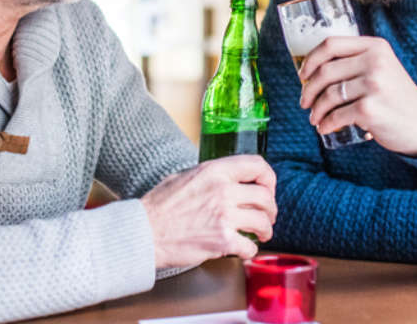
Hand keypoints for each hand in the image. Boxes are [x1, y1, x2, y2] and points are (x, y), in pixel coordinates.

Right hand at [140, 155, 276, 268]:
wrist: (145, 232)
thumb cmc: (160, 205)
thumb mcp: (185, 175)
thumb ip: (210, 175)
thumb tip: (227, 177)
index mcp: (215, 171)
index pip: (257, 166)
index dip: (269, 178)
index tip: (268, 188)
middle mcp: (223, 191)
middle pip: (265, 197)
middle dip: (271, 209)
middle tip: (267, 217)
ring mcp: (224, 216)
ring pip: (263, 222)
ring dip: (266, 231)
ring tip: (261, 234)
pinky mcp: (222, 241)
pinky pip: (250, 247)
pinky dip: (250, 250)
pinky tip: (243, 249)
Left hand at [298, 36, 416, 157]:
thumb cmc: (395, 96)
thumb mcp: (382, 67)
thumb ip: (356, 61)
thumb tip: (313, 69)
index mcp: (375, 47)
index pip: (331, 44)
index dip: (310, 59)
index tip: (302, 74)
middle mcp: (375, 62)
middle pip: (325, 71)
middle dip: (308, 89)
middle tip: (304, 102)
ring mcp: (373, 85)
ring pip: (329, 95)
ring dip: (316, 109)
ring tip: (314, 118)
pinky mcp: (370, 109)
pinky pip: (336, 115)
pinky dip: (326, 123)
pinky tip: (325, 127)